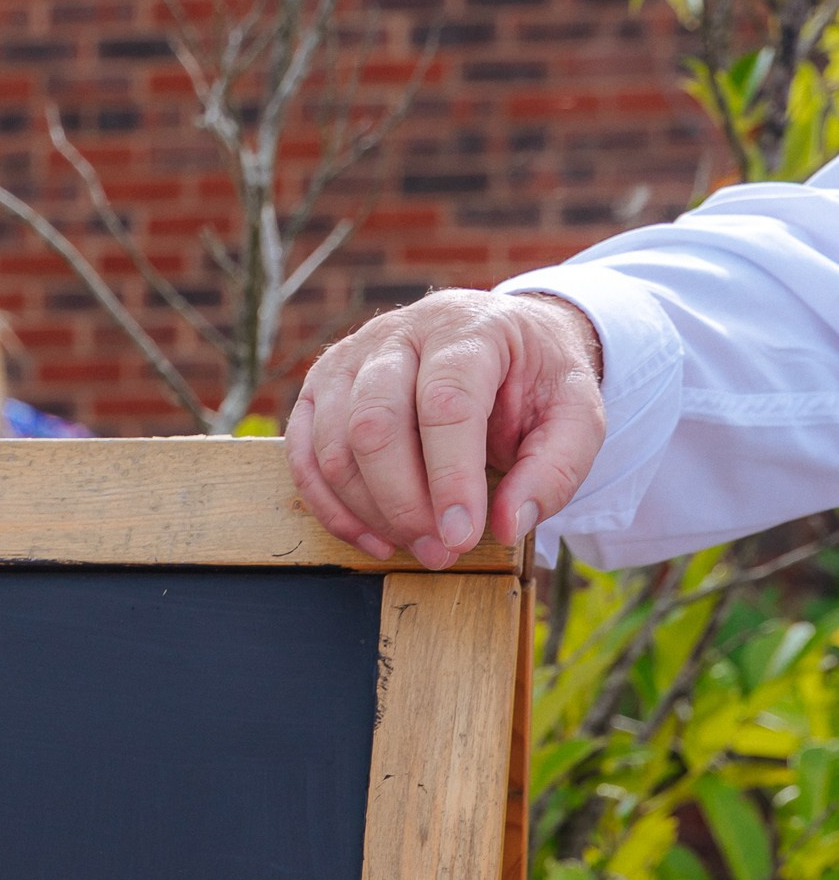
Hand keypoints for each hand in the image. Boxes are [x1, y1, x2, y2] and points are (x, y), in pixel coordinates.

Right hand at [287, 288, 607, 564]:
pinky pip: (304, 456)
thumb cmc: (534, 383)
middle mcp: (401, 332)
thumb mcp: (575, 415)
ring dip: (371, 513)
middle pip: (376, 424)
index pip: (446, 402)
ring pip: (334, 445)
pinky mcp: (322, 388)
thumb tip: (506, 525)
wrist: (502, 343)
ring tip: (417, 545)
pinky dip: (333, 509)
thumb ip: (556, 468)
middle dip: (405, 504)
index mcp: (468, 327)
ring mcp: (352, 358)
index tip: (462, 537)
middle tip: (441, 552)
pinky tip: (374, 538)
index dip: (449, 478)